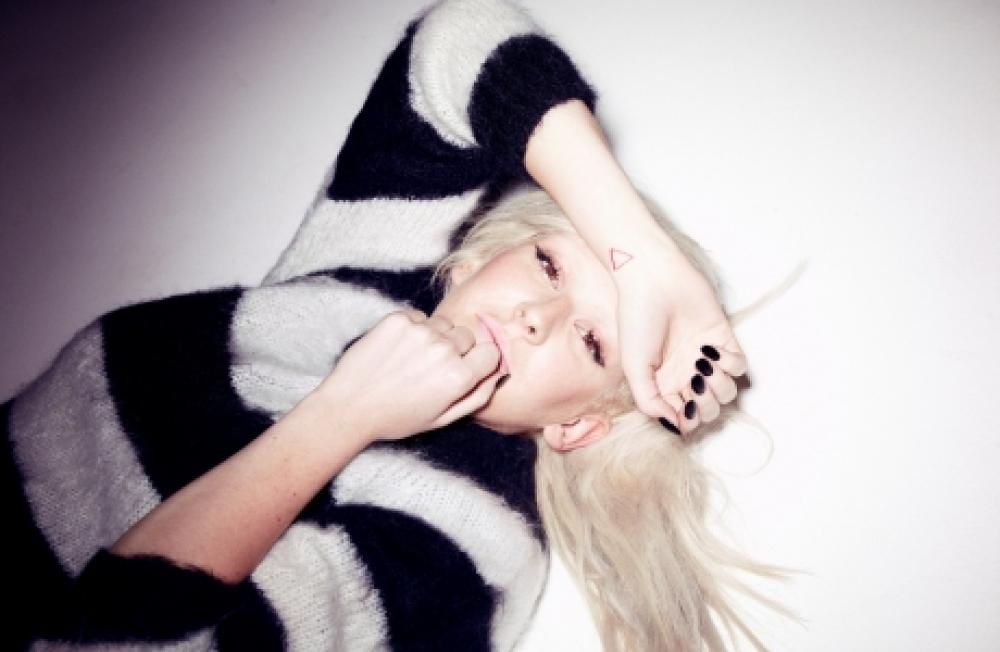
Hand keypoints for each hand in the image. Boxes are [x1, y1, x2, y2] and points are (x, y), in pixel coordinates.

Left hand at [314, 310, 503, 441]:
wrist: (348, 406)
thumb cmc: (397, 418)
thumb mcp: (443, 418)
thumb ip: (478, 395)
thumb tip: (500, 372)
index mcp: (459, 377)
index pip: (491, 352)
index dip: (479, 361)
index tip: (465, 368)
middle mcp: (443, 349)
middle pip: (468, 336)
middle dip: (456, 349)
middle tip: (430, 369)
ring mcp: (420, 331)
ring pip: (444, 324)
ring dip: (436, 336)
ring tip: (412, 359)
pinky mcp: (398, 319)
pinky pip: (420, 317)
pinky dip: (413, 329)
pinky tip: (397, 350)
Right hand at [616, 243, 746, 434]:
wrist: (654, 280)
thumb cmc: (638, 320)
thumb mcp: (634, 367)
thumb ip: (649, 401)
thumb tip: (674, 424)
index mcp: (663, 384)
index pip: (684, 418)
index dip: (688, 420)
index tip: (684, 407)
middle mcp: (685, 374)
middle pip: (709, 410)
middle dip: (706, 405)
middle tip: (695, 384)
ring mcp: (705, 358)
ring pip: (727, 392)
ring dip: (719, 385)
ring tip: (703, 366)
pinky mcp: (723, 339)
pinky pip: (740, 367)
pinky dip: (731, 364)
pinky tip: (713, 351)